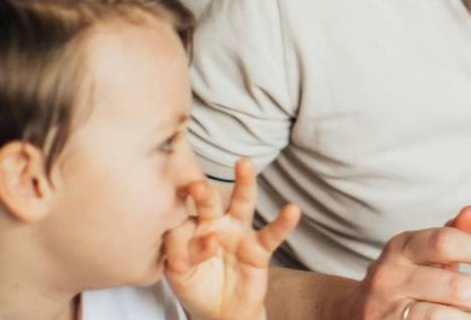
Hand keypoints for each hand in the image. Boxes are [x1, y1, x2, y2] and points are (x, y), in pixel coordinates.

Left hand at [164, 158, 300, 319]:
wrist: (222, 311)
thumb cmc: (197, 287)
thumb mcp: (178, 274)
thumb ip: (179, 253)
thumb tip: (204, 237)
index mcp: (192, 227)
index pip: (182, 223)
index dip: (178, 239)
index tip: (178, 261)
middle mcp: (216, 223)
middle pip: (210, 201)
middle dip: (204, 192)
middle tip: (197, 186)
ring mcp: (239, 233)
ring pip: (242, 203)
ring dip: (244, 183)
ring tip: (244, 164)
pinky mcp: (259, 248)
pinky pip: (272, 233)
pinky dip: (283, 223)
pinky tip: (292, 210)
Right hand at [346, 205, 470, 319]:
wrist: (355, 312)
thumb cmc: (402, 280)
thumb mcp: (423, 253)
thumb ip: (454, 235)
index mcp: (402, 247)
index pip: (446, 242)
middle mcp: (390, 276)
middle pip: (452, 285)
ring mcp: (385, 309)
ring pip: (438, 317)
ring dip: (468, 319)